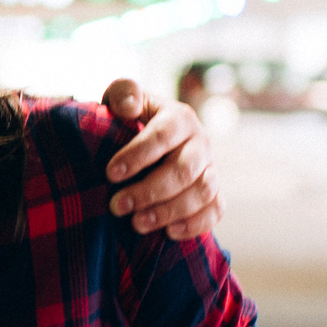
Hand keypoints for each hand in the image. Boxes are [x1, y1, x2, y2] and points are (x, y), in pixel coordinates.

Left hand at [98, 80, 221, 240]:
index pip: (164, 135)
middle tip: (117, 206)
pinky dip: (197, 224)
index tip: (110, 174)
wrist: (148, 140)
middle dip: (150, 190)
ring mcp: (210, 168)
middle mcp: (200, 142)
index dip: (138, 155)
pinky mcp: (214, 191)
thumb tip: (128, 106)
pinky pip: (216, 210)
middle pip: (184, 169)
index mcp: (180, 117)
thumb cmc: (130, 119)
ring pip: (202, 191)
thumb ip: (123, 93)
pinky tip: (170, 233)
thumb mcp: (122, 98)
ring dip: (170, 211)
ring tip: (137, 224)